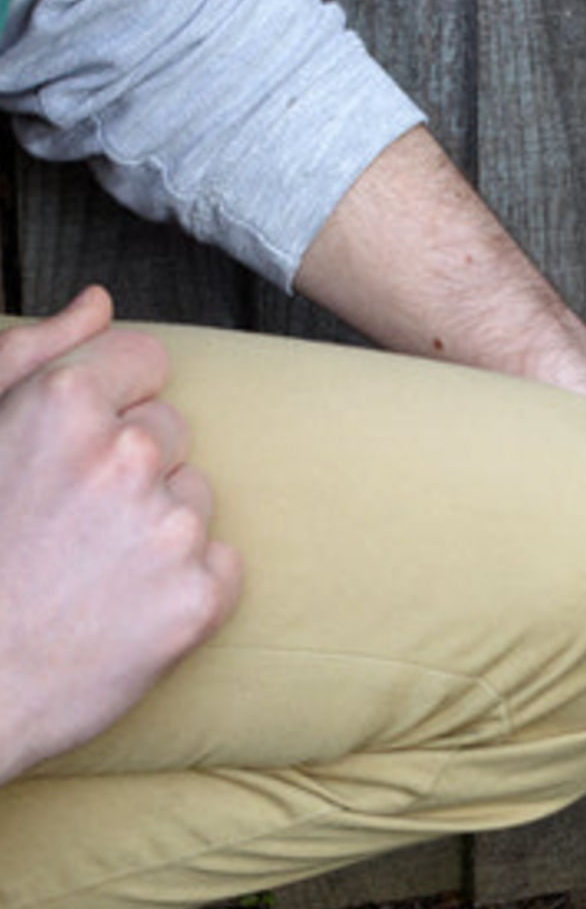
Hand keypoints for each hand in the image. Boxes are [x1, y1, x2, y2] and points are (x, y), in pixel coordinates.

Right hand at [0, 288, 242, 781]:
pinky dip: (187, 585)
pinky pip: (222, 564)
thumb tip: (101, 302)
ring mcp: (171, 530)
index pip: (147, 362)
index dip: (111, 403)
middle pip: (171, 434)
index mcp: (67, 405)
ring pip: (196, 499)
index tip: (76, 448)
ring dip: (159, 526)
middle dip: (132, 468)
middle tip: (69, 523)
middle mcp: (128, 458)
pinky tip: (127, 606)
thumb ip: (39, 353)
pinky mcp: (201, 597)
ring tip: (92, 569)